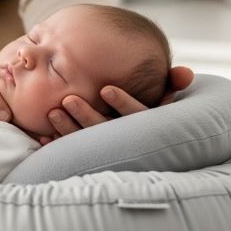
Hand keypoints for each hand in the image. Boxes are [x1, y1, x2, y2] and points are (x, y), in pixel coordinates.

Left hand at [37, 66, 195, 144]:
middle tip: (67, 100)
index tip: (105, 89)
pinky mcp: (88, 157)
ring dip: (68, 129)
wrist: (135, 140)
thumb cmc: (150, 110)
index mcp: (146, 127)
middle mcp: (127, 141)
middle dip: (87, 116)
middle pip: (107, 131)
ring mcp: (107, 151)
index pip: (136, 117)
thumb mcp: (165, 96)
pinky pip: (71, 154)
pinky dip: (56, 145)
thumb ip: (174, 82)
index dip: (122, 103)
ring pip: (87, 143)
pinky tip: (42, 136)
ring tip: (51, 113)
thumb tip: (187, 73)